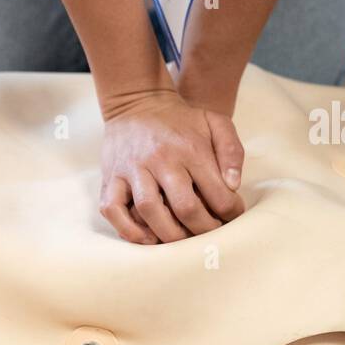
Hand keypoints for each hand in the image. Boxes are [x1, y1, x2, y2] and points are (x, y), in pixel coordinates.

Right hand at [98, 90, 244, 243]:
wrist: (138, 102)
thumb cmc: (182, 119)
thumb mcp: (216, 122)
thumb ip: (232, 151)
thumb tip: (233, 185)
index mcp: (191, 149)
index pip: (218, 194)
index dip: (230, 212)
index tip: (231, 216)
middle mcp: (161, 159)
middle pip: (185, 207)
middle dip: (203, 230)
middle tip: (211, 236)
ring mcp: (133, 168)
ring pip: (150, 210)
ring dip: (169, 235)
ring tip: (182, 242)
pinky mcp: (111, 176)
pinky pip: (112, 208)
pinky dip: (127, 228)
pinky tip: (146, 238)